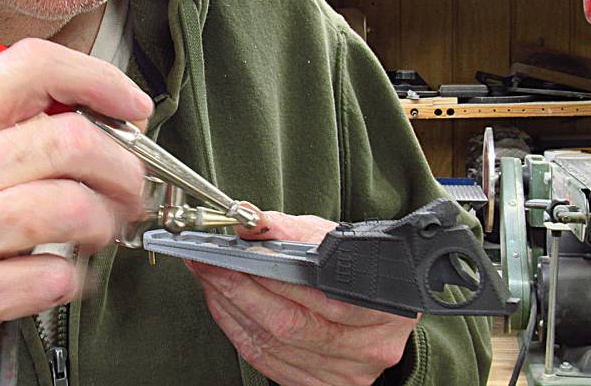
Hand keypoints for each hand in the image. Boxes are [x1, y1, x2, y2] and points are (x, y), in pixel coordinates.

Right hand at [0, 39, 152, 385]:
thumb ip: (31, 131)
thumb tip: (120, 121)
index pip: (32, 66)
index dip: (98, 78)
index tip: (134, 106)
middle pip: (70, 140)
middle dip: (124, 169)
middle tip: (130, 190)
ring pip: (73, 207)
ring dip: (104, 225)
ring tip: (96, 233)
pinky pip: (55, 275)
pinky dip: (74, 280)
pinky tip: (57, 275)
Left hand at [186, 211, 417, 385]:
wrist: (378, 303)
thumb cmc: (356, 267)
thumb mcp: (333, 238)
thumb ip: (292, 230)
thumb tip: (249, 222)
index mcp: (383, 307)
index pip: (319, 295)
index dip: (271, 277)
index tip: (232, 254)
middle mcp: (369, 348)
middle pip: (291, 324)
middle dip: (239, 289)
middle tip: (208, 263)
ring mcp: (345, 372)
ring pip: (273, 344)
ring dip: (232, 309)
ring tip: (210, 278)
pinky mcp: (320, 384)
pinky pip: (267, 361)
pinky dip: (239, 330)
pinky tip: (225, 305)